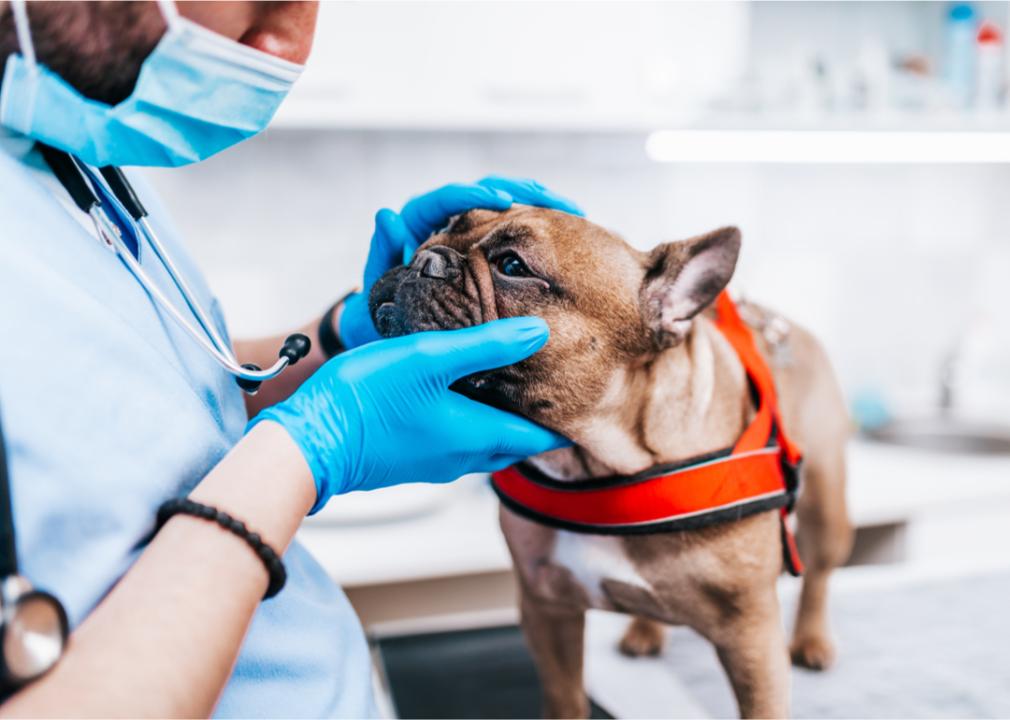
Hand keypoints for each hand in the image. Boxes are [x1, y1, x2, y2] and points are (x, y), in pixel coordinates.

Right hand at [251, 317, 568, 511]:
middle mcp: (463, 458)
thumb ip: (488, 344)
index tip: (578, 397)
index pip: (539, 438)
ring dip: (501, 420)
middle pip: (515, 444)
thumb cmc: (368, 399)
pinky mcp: (411, 458)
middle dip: (533, 421)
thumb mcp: (431, 359)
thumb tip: (540, 332)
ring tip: (508, 384)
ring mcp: (435, 462)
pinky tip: (458, 393)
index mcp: (478, 436)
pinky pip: (456, 443)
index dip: (561, 420)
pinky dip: (470, 421)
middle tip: (547, 387)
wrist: (309, 443)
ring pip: (485, 443)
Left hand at [338, 176, 581, 349]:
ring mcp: (470, 232)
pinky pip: (516, 231)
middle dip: (525, 191)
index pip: (448, 197)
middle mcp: (448, 219)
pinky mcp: (487, 249)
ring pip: (510, 205)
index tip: (502, 201)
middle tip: (559, 202)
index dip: (475, 194)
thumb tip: (386, 214)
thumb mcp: (380, 283)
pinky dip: (541, 229)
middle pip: (489, 189)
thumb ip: (383, 253)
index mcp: (419, 220)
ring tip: (576, 214)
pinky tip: (570, 235)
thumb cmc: (378, 312)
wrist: (387, 332)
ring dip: (542, 205)